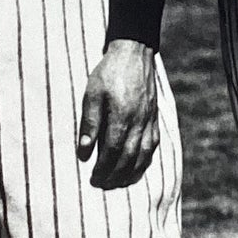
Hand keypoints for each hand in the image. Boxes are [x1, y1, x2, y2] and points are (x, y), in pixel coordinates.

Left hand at [77, 39, 159, 189]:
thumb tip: (84, 152)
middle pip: (128, 158)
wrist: (134, 53)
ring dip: (130, 173)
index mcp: (122, 117)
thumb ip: (89, 123)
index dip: (103, 169)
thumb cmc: (109, 72)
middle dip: (115, 176)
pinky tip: (136, 167)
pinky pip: (153, 146)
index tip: (92, 178)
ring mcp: (149, 121)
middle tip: (101, 185)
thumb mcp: (92, 94)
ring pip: (143, 156)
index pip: (112, 152)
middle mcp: (139, 122)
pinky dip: (144, 161)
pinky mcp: (154, 118)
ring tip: (118, 183)